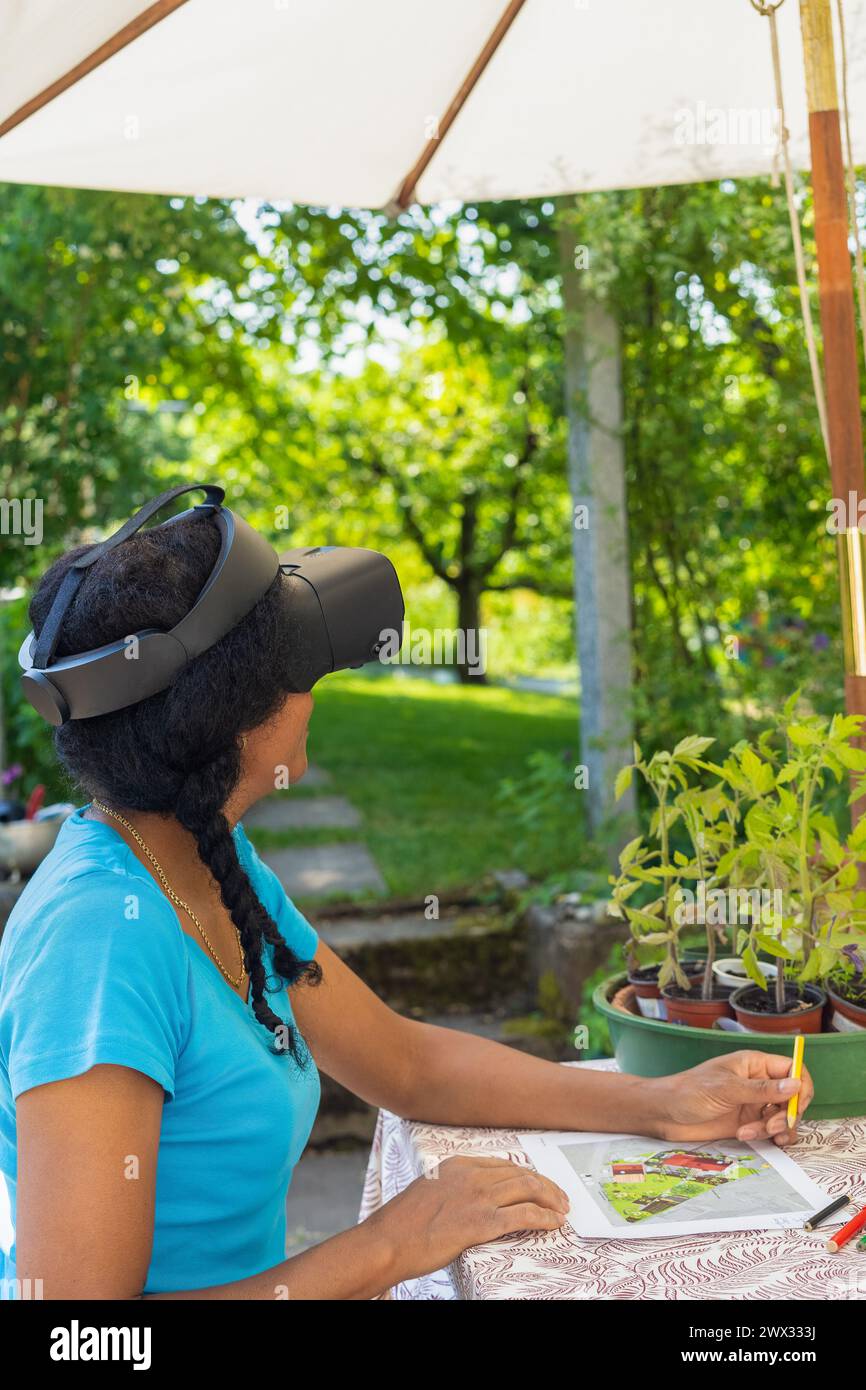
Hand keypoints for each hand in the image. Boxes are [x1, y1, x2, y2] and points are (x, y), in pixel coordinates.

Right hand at [368, 1154, 569, 1284]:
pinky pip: (524, 1215)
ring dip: (551, 1199)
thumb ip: (451, 1189)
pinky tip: (554, 1223)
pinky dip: (545, 1217)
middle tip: (560, 1198)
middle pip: (521, 1174)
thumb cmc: (401, 1224)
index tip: (539, 1184)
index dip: (527, 1174)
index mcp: (457, 1165)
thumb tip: (466, 1199)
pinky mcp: (481, 1222)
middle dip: (546, 1186)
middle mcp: (471, 1175)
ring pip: (528, 1189)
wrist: (388, 1241)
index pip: (504, 1164)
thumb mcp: (427, 1191)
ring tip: (562, 1210)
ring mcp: (477, 1197)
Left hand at [650, 1050, 813, 1146]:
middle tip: (771, 1126)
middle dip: (787, 1114)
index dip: (801, 1086)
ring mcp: (753, 1104)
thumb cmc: (689, 1091)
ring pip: (783, 1117)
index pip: (793, 1068)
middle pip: (793, 1097)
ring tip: (750, 1133)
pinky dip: (768, 1137)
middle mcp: (758, 1083)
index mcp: (754, 1064)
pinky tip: (751, 1138)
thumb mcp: (727, 1088)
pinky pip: (771, 1131)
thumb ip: (762, 1089)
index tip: (797, 1104)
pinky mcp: (748, 1123)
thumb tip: (796, 1085)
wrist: (665, 1114)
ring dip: (774, 1128)